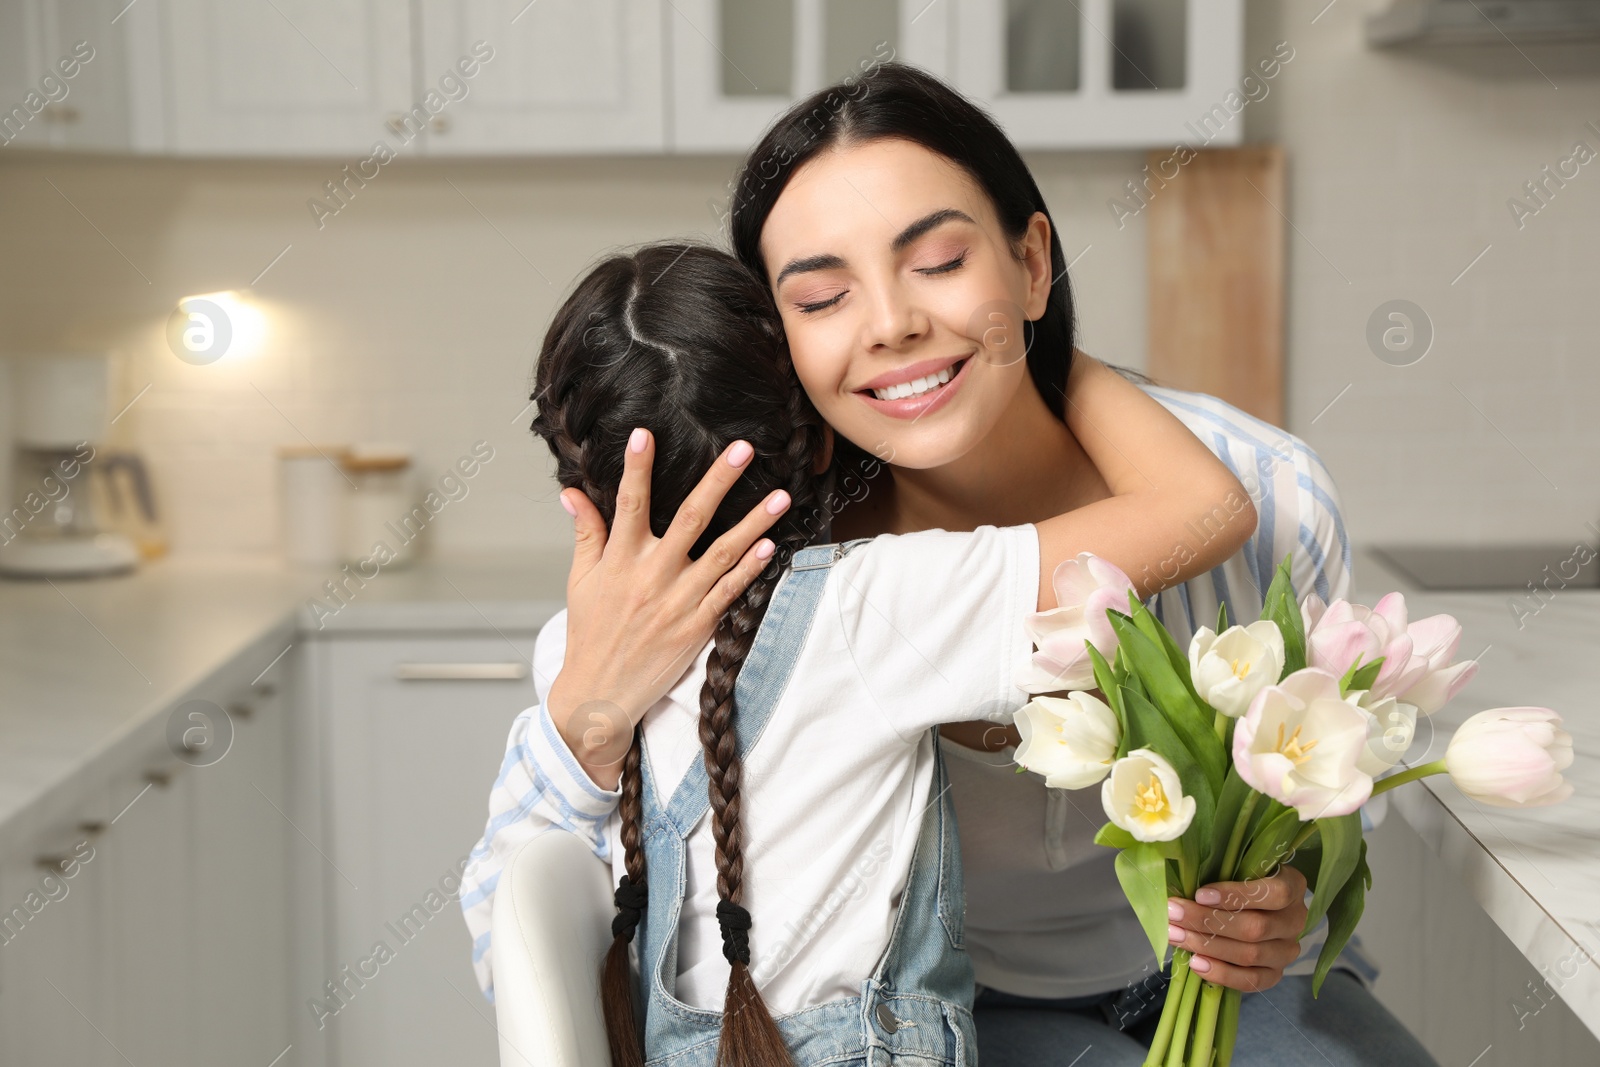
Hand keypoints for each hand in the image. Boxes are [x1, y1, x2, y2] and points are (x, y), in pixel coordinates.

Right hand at [547, 428, 791, 788]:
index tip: (644, 434)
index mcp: (619, 560)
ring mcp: (678, 601)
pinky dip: (750, 569)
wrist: (601, 694)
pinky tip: (771, 546)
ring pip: (722, 553)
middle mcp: (651, 576)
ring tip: (781, 496)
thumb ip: (586, 533)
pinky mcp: (697, 626)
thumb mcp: (581, 581)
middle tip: (742, 450)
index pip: (628, 504)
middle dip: (718, 481)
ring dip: (754, 523)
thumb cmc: (591, 634)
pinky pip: (729, 592)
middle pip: (690, 518)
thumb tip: (572, 494)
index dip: (637, 469)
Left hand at [1165, 865, 1307, 991]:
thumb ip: (1219, 873)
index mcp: (1292, 885)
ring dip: (1207, 946)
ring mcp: (1287, 950)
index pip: (1274, 893)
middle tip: (1173, 914)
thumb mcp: (1235, 869)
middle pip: (1255, 927)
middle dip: (1208, 921)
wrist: (1253, 909)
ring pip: (1251, 954)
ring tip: (1175, 935)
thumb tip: (1180, 883)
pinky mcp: (1276, 973)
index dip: (1235, 895)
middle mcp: (1294, 919)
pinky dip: (1222, 973)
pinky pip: (1252, 980)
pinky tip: (1196, 963)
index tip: (1199, 894)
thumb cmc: (1238, 881)